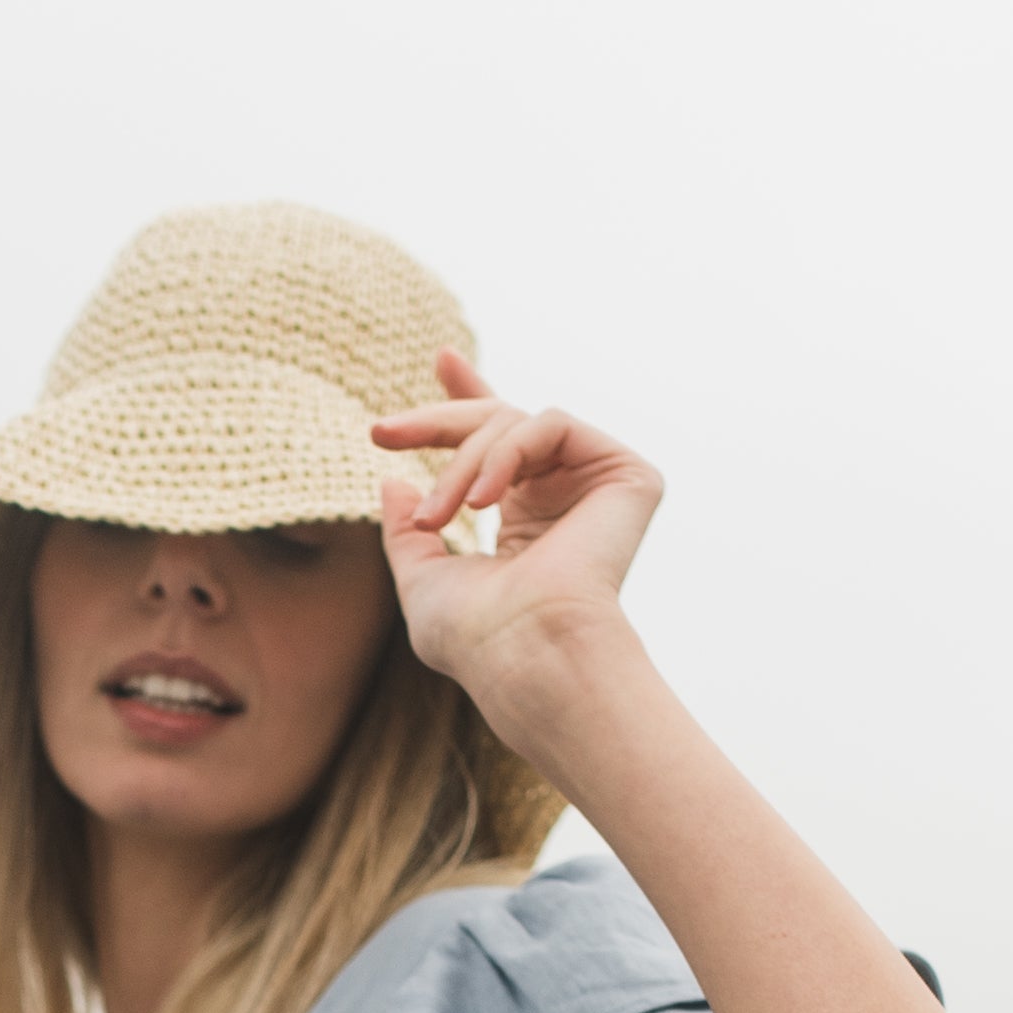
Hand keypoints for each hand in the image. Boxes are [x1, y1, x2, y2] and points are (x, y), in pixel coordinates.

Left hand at [368, 351, 664, 735]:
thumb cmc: (477, 638)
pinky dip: (507, 453)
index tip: (443, 358)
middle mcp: (564, 497)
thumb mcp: (422, 580)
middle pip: (500, 422)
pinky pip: (550, 423)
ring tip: (444, 515)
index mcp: (528, 522)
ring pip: (514, 423)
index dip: (470, 399)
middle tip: (384, 432)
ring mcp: (597, 484)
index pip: (500, 445)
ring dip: (463, 462)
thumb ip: (407, 532)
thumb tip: (393, 481)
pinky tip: (485, 500)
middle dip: (437, 420)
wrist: (528, 654)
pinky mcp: (628, 474)